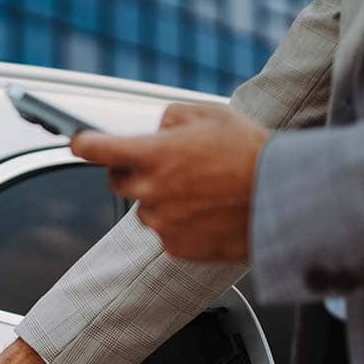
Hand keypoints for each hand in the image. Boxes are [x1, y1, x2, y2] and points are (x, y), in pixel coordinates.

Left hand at [71, 103, 268, 261]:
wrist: (284, 198)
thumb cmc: (250, 152)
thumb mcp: (210, 115)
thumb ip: (170, 118)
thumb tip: (156, 130)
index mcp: (152, 155)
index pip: (95, 149)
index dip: (83, 143)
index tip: (78, 142)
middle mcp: (149, 191)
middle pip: (118, 181)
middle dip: (133, 171)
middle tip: (166, 164)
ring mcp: (161, 223)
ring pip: (145, 208)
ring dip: (161, 199)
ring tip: (201, 190)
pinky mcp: (176, 248)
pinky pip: (166, 232)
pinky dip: (180, 223)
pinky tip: (208, 211)